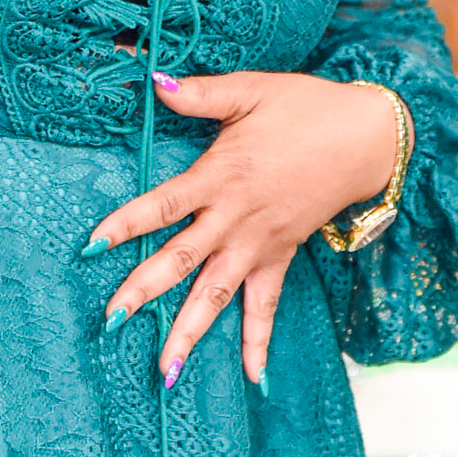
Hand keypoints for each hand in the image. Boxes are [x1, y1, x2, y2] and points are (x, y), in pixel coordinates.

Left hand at [81, 72, 397, 386]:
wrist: (367, 137)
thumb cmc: (304, 107)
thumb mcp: (251, 90)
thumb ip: (200, 94)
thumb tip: (153, 79)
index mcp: (221, 177)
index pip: (163, 206)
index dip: (126, 225)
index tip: (91, 247)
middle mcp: (236, 218)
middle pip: (182, 261)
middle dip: (143, 293)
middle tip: (109, 323)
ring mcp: (259, 243)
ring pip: (218, 295)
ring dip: (190, 333)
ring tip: (163, 372)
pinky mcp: (282, 255)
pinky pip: (267, 305)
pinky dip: (259, 341)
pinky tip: (251, 377)